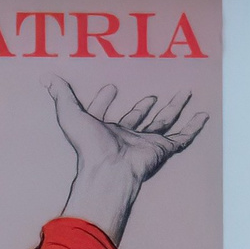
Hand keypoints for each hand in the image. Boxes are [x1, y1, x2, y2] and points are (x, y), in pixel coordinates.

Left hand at [52, 80, 206, 243]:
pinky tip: (203, 114)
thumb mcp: (71, 115)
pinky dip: (193, 127)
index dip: (104, 101)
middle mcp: (125, 137)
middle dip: (143, 107)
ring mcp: (145, 143)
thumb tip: (46, 78)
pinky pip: (181, 137)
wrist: (110, 171)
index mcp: (104, 131)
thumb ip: (61, 96)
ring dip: (174, 108)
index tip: (111, 88)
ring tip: (184, 92)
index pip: (104, 113)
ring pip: (164, 122)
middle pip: (138, 119)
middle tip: (150, 97)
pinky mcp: (161, 149)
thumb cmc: (89, 147)